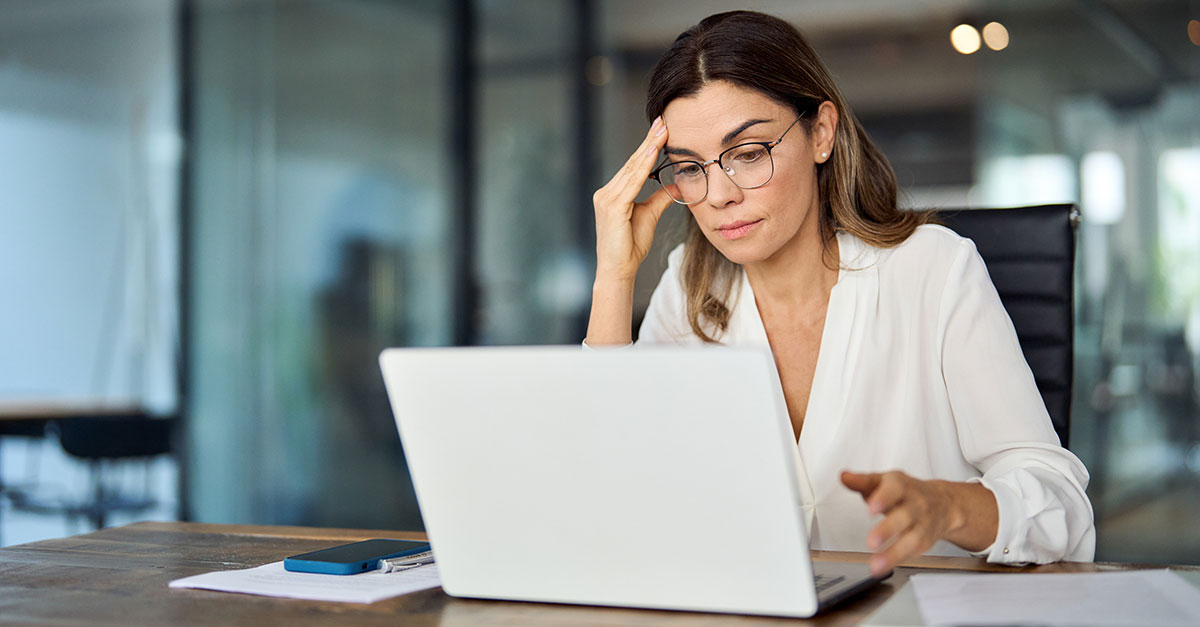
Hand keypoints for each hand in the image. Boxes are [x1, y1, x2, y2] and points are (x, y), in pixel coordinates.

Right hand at [591, 116, 674, 281]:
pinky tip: (652, 152)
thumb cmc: (630, 247)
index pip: (634, 166)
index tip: (661, 129)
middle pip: (632, 162)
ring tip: (662, 130)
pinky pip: (631, 182)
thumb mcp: (649, 216)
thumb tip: (677, 184)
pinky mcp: (612, 206)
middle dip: (649, 141)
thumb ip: (660, 198)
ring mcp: (607, 198)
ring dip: (648, 148)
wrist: (618, 270)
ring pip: (632, 169)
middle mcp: (606, 192)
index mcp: (613, 194)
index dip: (647, 146)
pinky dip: (642, 166)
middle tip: (663, 120)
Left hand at [841, 470, 985, 575]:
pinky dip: (898, 561)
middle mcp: (916, 504)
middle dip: (888, 529)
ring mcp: (923, 524)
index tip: (871, 508)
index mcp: (902, 486)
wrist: (942, 503)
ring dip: (894, 554)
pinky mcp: (925, 541)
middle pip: (905, 516)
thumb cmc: (907, 491)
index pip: (895, 489)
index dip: (884, 498)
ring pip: (912, 539)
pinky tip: (884, 567)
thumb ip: (862, 481)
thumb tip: (844, 477)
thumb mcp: (884, 481)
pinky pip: (913, 552)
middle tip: (872, 542)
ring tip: (876, 565)